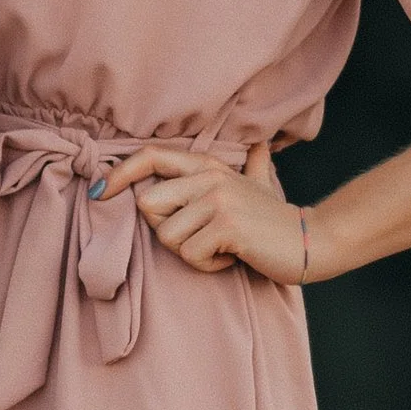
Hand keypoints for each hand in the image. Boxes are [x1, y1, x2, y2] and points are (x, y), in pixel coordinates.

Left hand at [99, 140, 310, 283]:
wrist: (312, 241)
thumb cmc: (276, 219)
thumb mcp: (261, 185)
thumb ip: (254, 164)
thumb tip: (260, 144)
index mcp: (208, 166)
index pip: (151, 157)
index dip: (119, 173)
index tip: (98, 191)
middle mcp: (209, 177)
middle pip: (148, 205)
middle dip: (167, 231)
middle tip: (200, 236)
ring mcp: (218, 200)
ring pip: (168, 237)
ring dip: (191, 253)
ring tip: (221, 247)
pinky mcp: (227, 226)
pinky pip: (191, 255)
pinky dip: (208, 265)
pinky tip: (232, 257)